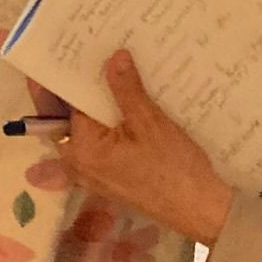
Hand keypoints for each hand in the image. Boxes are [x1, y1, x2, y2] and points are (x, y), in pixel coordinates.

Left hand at [60, 51, 234, 245]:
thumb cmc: (174, 168)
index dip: (61, 77)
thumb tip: (113, 57)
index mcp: (80, 149)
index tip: (59, 50)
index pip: (61, 104)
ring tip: (102, 70)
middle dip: (73, 87)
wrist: (201, 211)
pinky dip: (105, 121)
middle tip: (81, 54)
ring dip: (91, 103)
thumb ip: (127, 89)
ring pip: (83, 128)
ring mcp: (92, 172)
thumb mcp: (150, 123)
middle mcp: (78, 163)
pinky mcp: (109, 176)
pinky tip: (121, 101)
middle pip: (65, 117)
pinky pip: (98, 141)